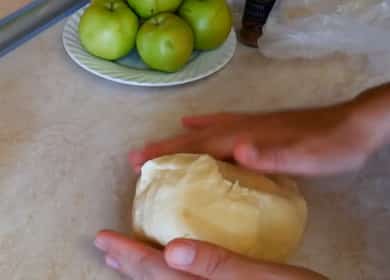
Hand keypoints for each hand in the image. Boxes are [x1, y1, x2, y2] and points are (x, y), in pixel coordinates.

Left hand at [94, 230, 327, 279]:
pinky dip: (163, 275)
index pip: (157, 272)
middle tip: (104, 246)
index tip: (104, 237)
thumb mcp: (260, 278)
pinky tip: (164, 265)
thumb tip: (172, 250)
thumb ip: (218, 265)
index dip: (129, 254)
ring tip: (121, 258)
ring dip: (140, 271)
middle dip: (127, 264)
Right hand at [129, 105, 378, 175]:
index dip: (169, 153)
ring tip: (154, 146)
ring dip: (177, 137)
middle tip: (135, 158)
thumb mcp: (307, 157)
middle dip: (164, 147)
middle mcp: (241, 127)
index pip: (199, 145)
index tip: (140, 162)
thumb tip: (239, 151)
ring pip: (204, 130)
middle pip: (194, 136)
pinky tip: (193, 121)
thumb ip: (274, 155)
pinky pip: (222, 123)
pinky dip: (203, 122)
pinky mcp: (257, 126)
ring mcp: (248, 124)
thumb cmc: (328, 146)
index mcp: (247, 137)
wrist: (352, 124)